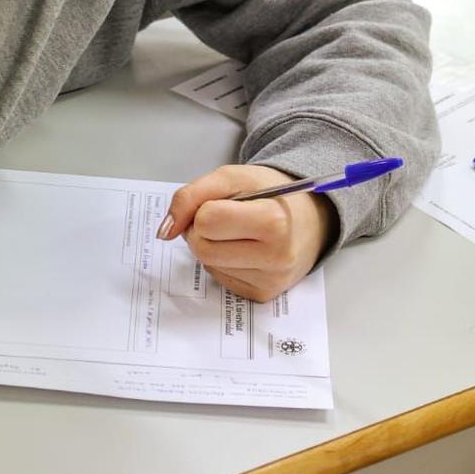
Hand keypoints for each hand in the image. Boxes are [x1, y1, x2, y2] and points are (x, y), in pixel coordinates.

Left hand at [158, 165, 332, 301]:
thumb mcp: (232, 177)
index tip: (225, 202)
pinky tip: (244, 249)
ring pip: (207, 265)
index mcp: (273, 222)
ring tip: (238, 232)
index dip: (205, 208)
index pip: (206, 221)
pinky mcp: (262, 296)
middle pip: (202, 248)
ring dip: (212, 245)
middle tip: (226, 218)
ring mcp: (270, 281)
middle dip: (203, 230)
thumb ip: (191, 196)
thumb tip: (165, 231)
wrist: (310, 217)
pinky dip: (223, 261)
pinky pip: (219, 279)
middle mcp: (276, 258)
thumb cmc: (269, 192)